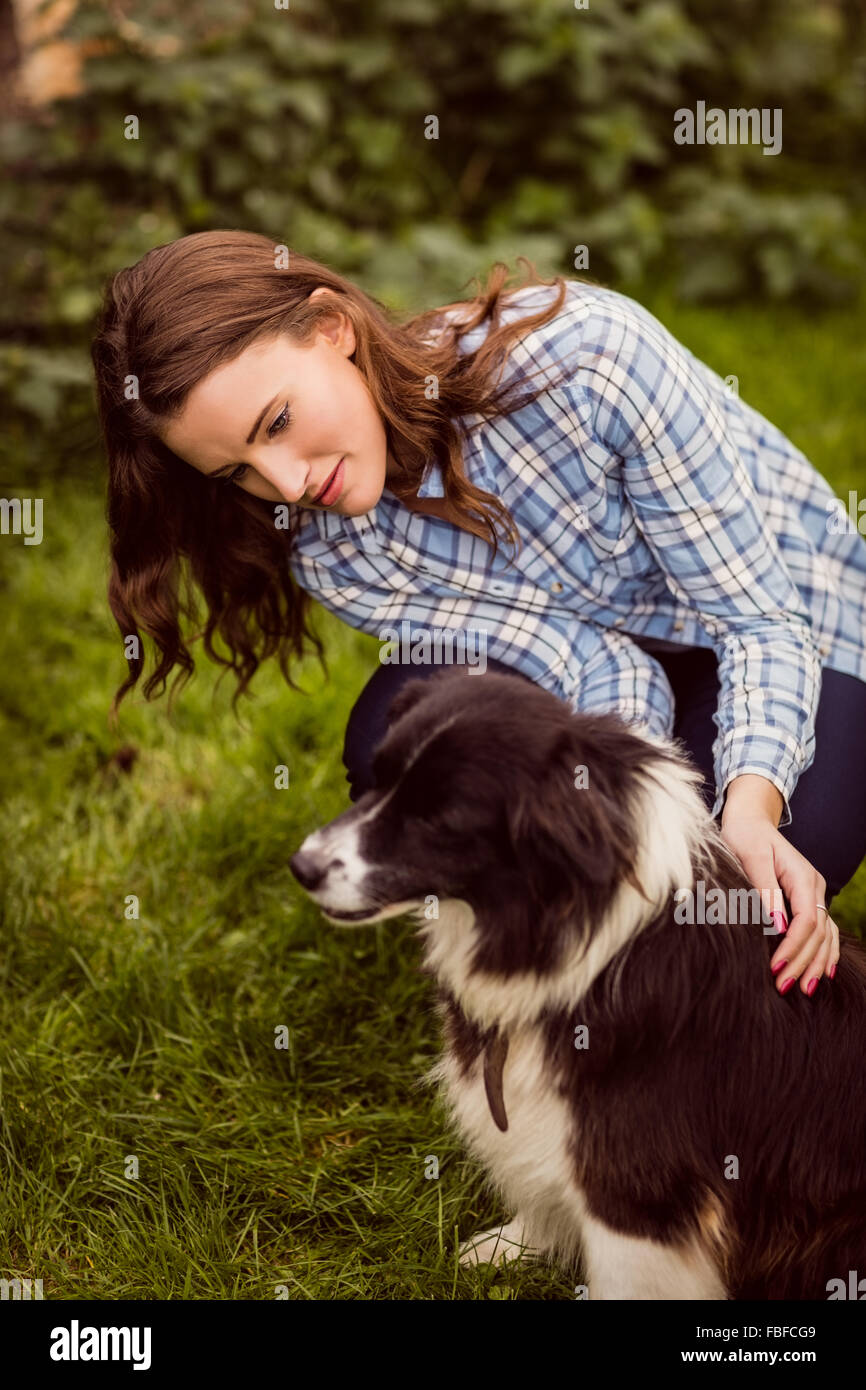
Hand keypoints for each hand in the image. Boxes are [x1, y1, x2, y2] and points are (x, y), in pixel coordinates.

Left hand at [720, 778, 838, 996]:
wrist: (749, 822)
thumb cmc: (745, 836)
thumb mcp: (751, 856)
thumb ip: (764, 889)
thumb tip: (777, 925)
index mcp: (802, 877)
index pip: (807, 920)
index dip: (794, 946)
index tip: (775, 967)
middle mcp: (813, 887)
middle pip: (818, 933)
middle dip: (803, 962)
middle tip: (784, 987)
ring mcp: (812, 894)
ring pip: (825, 935)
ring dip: (816, 963)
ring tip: (804, 990)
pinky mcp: (805, 900)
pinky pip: (823, 931)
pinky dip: (825, 953)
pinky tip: (821, 973)